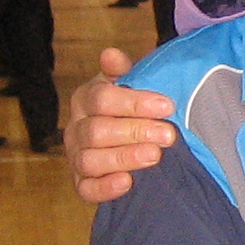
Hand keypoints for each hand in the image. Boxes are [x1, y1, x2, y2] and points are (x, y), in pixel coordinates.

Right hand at [64, 49, 178, 204]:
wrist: (129, 137)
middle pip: (96, 131)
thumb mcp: (130, 84)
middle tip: (168, 134)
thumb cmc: (131, 108)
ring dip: (123, 158)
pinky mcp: (82, 183)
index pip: (102, 98)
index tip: (167, 105)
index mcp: (85, 99)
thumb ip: (123, 71)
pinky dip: (105, 188)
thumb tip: (111, 55)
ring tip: (154, 155)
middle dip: (136, 131)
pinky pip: (86, 189)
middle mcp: (76, 129)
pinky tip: (128, 182)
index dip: (134, 102)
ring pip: (90, 160)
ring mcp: (76, 157)